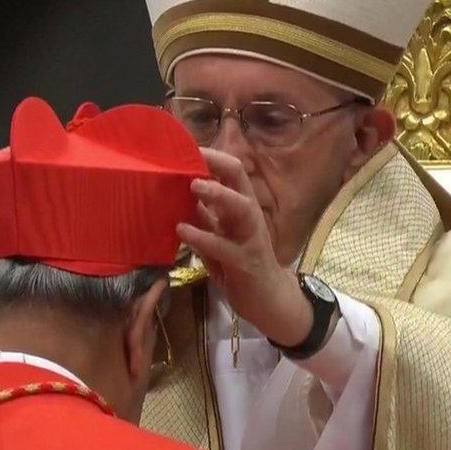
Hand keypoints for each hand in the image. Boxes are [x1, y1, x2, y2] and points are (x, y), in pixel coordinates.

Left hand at [177, 148, 312, 346]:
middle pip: (240, 178)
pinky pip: (223, 246)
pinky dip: (202, 236)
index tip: (186, 147)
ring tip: (193, 185)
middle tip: (189, 156)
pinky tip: (182, 230)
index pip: (232, 171)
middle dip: (216, 163)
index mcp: (242, 207)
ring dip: (217, 194)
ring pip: (240, 207)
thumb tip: (182, 197)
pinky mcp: (245, 262)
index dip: (211, 156)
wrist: (268, 302)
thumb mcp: (220, 238)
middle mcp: (249, 216)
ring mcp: (250, 238)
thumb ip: (205, 219)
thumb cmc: (241, 268)